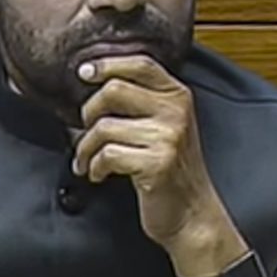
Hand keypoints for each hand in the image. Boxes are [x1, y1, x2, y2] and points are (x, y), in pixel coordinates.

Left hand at [75, 55, 248, 276]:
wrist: (192, 212)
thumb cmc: (172, 170)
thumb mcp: (166, 127)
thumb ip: (142, 102)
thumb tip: (95, 84)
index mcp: (178, 96)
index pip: (141, 64)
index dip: (107, 64)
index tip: (84, 73)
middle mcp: (177, 111)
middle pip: (114, 90)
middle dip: (89, 112)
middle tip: (87, 130)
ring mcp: (169, 137)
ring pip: (104, 127)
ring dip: (85, 149)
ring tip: (88, 161)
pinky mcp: (157, 163)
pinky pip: (107, 156)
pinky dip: (95, 168)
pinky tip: (101, 174)